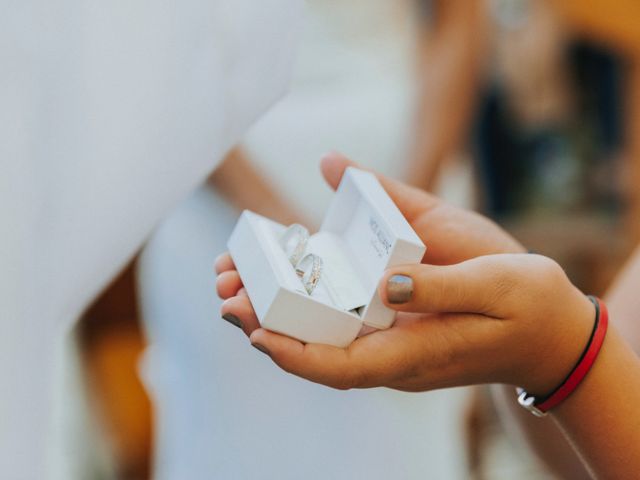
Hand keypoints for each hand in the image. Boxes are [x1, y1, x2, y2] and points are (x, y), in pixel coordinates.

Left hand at [216, 153, 593, 393]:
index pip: (342, 367)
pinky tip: (283, 269)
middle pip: (318, 349)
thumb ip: (437, 285)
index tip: (254, 333)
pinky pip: (341, 316)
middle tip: (225, 293)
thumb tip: (382, 278)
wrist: (549, 331)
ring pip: (323, 332)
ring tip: (236, 278)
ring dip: (277, 309)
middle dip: (267, 325)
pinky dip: (306, 296)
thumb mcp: (493, 286)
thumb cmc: (528, 307)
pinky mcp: (395, 323)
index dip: (295, 354)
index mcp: (415, 355)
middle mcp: (394, 355)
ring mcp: (392, 341)